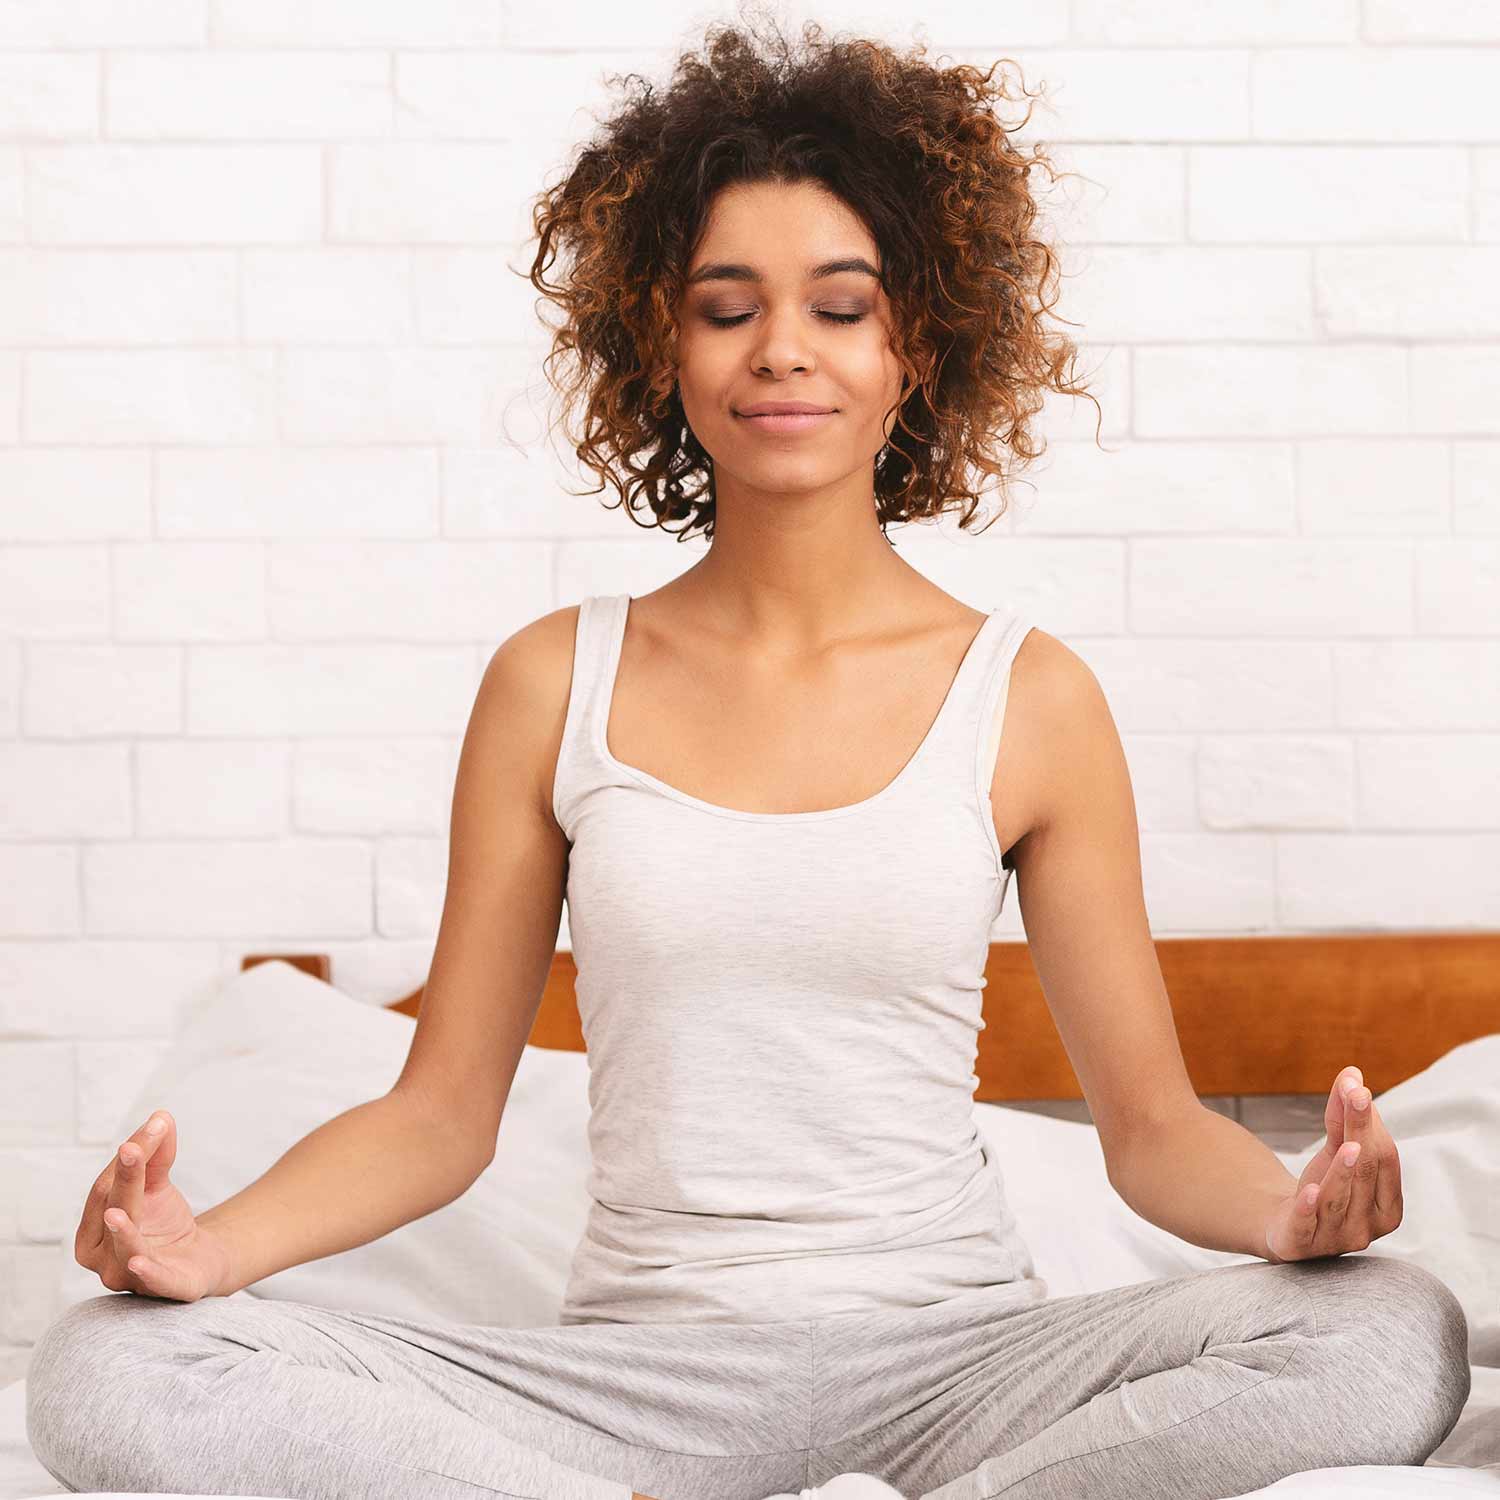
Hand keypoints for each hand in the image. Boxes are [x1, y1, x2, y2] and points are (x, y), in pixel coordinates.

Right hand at [74, 1110, 231, 1302]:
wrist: (198, 1259)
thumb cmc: (164, 1223)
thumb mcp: (158, 1186)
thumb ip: (157, 1155)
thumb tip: (161, 1116)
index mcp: (93, 1229)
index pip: (106, 1189)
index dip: (128, 1159)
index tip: (154, 1127)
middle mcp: (102, 1256)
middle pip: (114, 1210)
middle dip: (125, 1179)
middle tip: (132, 1149)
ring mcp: (128, 1276)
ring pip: (124, 1248)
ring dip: (122, 1231)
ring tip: (118, 1214)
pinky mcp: (164, 1288)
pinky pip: (152, 1280)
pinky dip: (146, 1271)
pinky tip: (139, 1260)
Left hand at [1262, 1064, 1403, 1263]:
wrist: (1284, 1227)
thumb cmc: (1323, 1186)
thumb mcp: (1333, 1151)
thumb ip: (1343, 1118)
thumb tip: (1352, 1074)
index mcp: (1388, 1207)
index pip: (1384, 1160)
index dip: (1371, 1124)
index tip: (1358, 1088)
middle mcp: (1368, 1228)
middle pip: (1364, 1174)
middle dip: (1360, 1133)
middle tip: (1354, 1096)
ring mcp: (1336, 1239)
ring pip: (1340, 1199)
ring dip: (1342, 1171)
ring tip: (1345, 1144)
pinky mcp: (1301, 1245)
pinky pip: (1307, 1225)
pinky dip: (1309, 1207)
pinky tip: (1310, 1190)